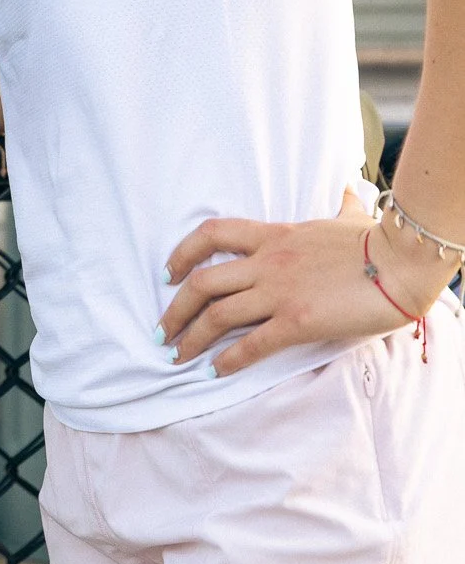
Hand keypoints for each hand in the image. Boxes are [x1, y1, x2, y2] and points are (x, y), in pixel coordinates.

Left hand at [158, 189, 450, 376]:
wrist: (402, 263)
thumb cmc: (379, 241)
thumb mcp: (349, 217)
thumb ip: (341, 208)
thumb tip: (348, 191)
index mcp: (274, 235)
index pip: (212, 234)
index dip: (182, 253)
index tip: (167, 274)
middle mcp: (268, 262)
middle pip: (203, 283)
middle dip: (175, 310)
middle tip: (161, 331)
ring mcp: (280, 292)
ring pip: (217, 315)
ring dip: (191, 339)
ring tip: (177, 357)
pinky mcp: (297, 321)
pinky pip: (251, 344)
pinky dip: (227, 360)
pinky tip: (215, 372)